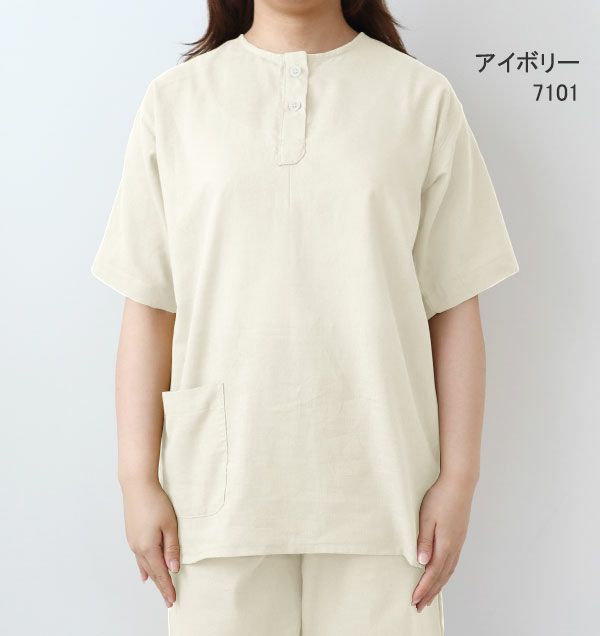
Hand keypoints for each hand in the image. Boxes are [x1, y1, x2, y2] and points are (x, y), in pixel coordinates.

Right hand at [122, 480, 179, 607]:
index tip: (173, 599)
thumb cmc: (155, 502)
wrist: (137, 486)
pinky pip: (139, 557)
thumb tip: (173, 568)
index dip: (167, 587)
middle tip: (169, 599)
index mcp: (148, 547)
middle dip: (161, 586)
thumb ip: (172, 547)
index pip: (161, 573)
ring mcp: (133, 542)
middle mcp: (138, 548)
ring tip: (160, 589)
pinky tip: (144, 574)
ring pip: (145, 565)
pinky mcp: (132, 535)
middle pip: (152, 572)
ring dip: (153, 577)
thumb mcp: (170, 524)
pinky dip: (143, 568)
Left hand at [411, 473, 475, 611]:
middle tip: (420, 606)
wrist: (459, 483)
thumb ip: (424, 540)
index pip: (432, 573)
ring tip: (429, 596)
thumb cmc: (440, 497)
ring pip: (448, 571)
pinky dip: (445, 574)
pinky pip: (452, 562)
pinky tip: (441, 574)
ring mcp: (458, 542)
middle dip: (430, 593)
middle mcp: (454, 547)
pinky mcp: (459, 536)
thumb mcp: (426, 517)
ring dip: (438, 585)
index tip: (414, 600)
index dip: (423, 588)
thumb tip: (421, 563)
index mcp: (445, 544)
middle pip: (441, 576)